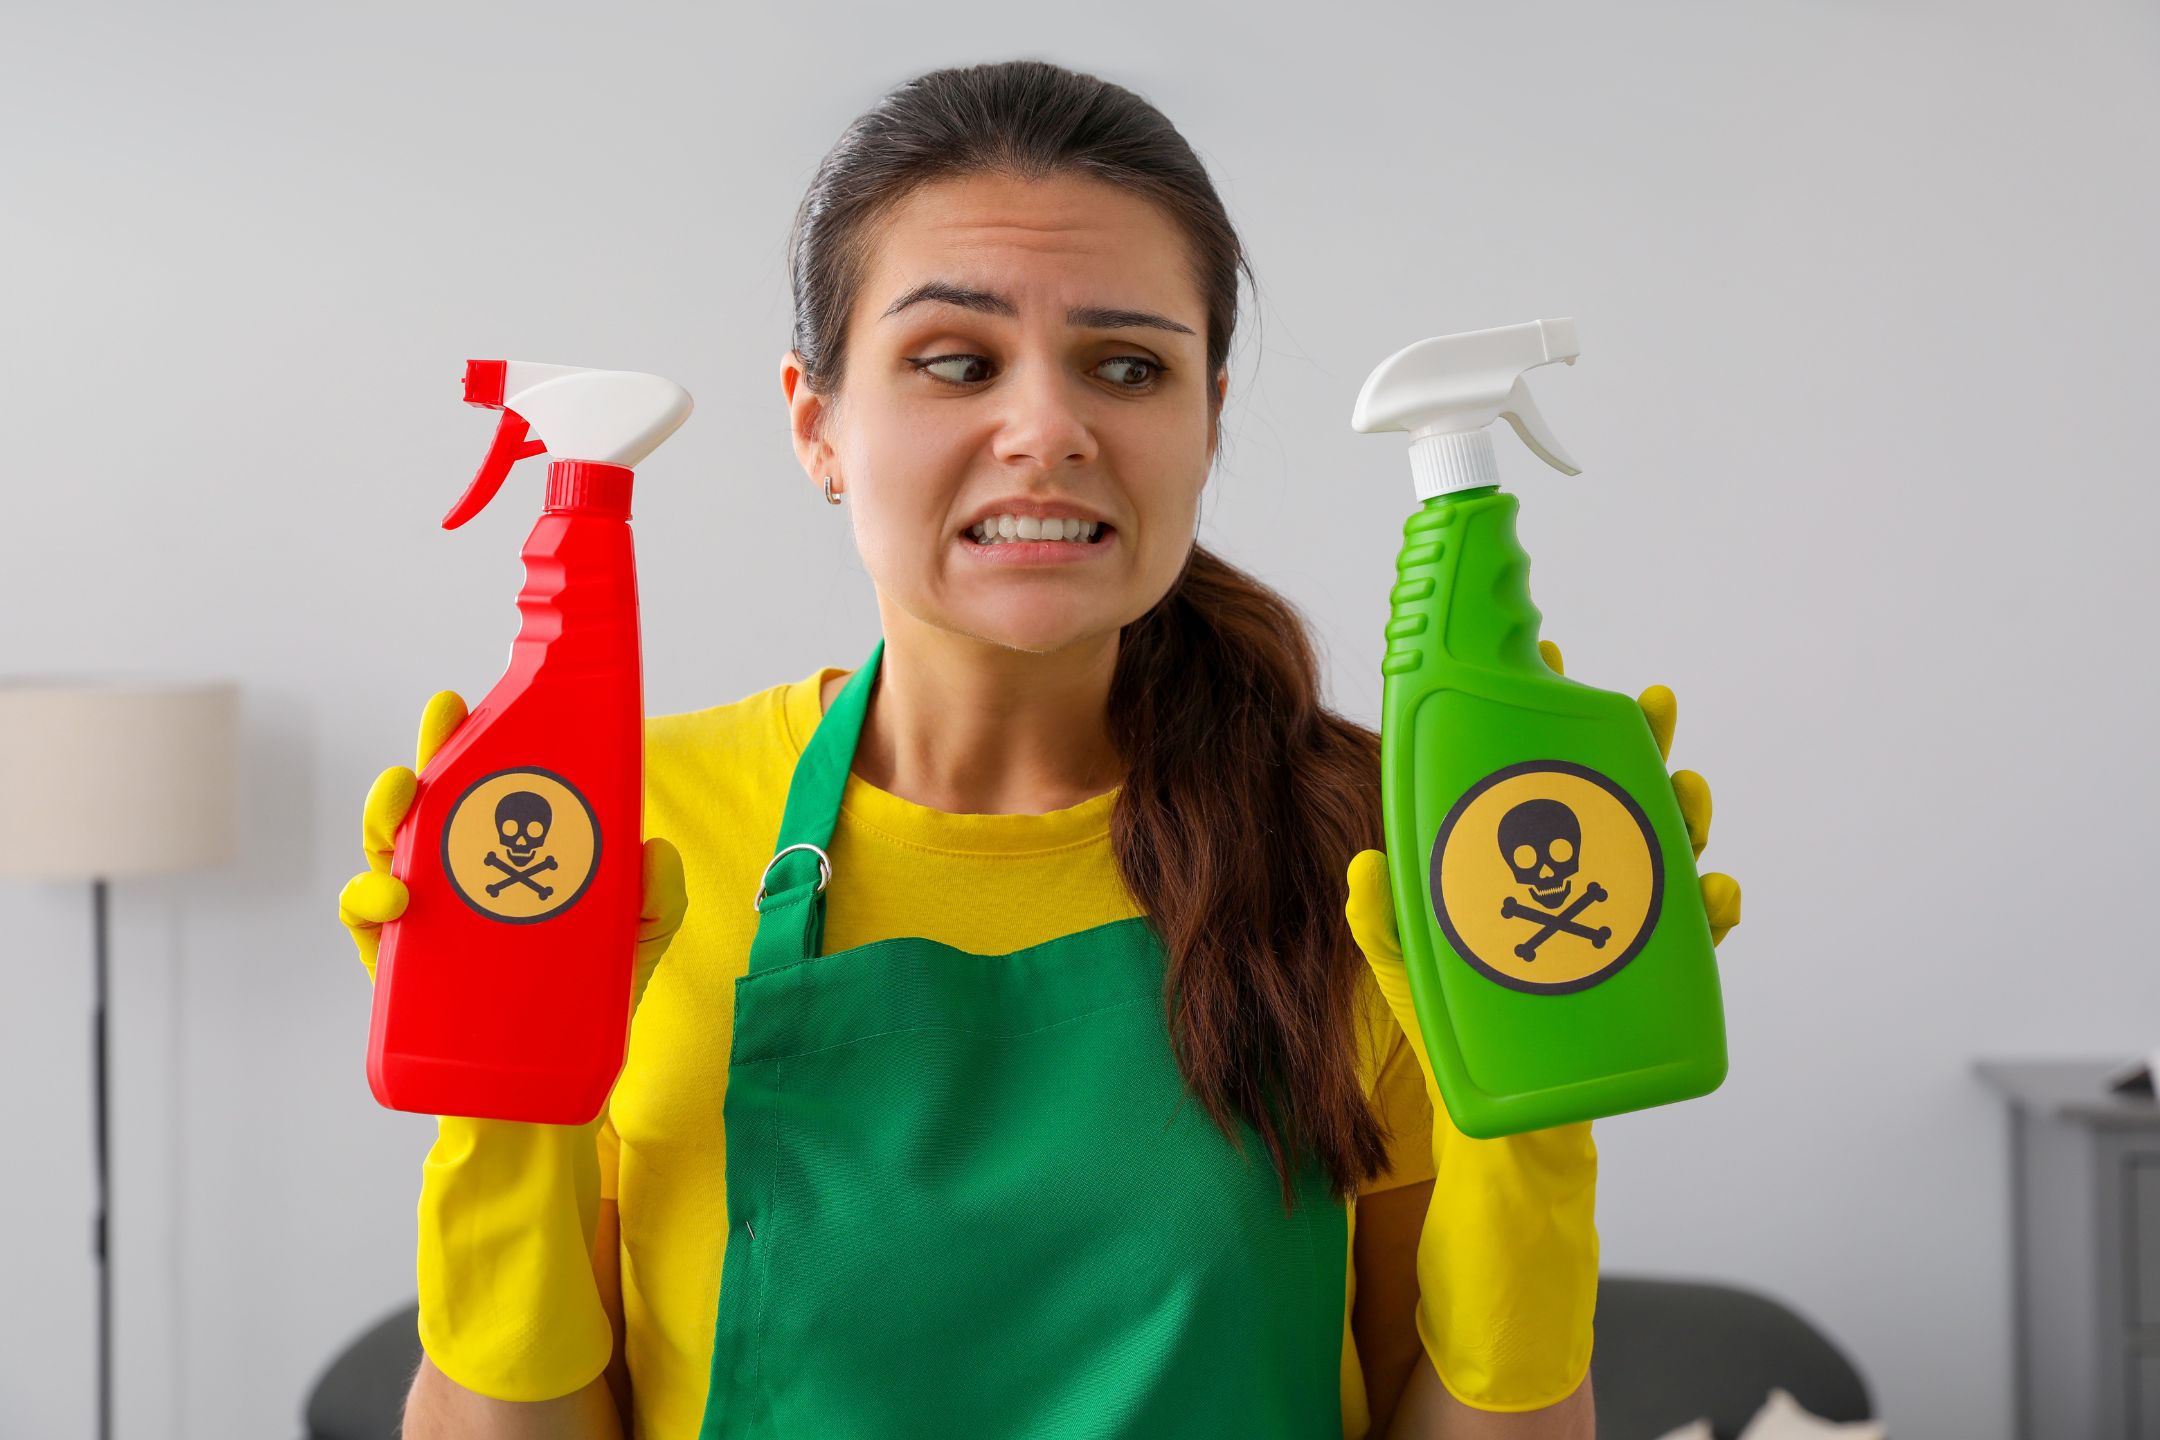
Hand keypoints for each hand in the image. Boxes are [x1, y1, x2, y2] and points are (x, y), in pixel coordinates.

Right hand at [336, 690, 687, 1011]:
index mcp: (508, 856)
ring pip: (384, 848)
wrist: (550, 1086)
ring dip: (384, 816)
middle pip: (429, 803)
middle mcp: (459, 876)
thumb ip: (656, 896)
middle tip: (443, 719)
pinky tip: (392, 898)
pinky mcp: (397, 964)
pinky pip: (364, 919)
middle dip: (428, 753)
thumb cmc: (589, 997)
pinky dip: (366, 900)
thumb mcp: (639, 937)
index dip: (471, 741)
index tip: (466, 702)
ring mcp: (425, 916)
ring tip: (404, 806)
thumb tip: (653, 848)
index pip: (485, 786)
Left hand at [1346, 637, 1740, 1086]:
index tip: (1551, 657)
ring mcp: (1614, 923)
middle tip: (1654, 705)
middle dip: (1642, 744)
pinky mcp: (1644, 981)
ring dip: (1686, 811)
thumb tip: (1363, 868)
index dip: (1544, 711)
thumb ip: (1382, 920)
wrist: (1502, 1119)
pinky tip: (1716, 891)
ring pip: (1665, 850)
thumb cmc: (1450, 1029)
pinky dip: (1713, 910)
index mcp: (1516, 863)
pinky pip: (1692, 938)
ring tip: (1689, 786)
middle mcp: (1574, 880)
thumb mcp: (1407, 964)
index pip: (1533, 774)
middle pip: (1614, 795)